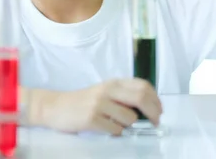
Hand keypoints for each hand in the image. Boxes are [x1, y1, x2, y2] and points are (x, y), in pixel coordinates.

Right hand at [40, 79, 161, 135]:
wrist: (56, 107)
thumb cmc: (84, 101)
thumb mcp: (105, 92)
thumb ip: (123, 95)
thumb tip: (148, 107)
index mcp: (113, 83)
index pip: (143, 86)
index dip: (155, 100)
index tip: (159, 110)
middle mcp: (108, 90)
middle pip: (141, 98)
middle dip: (153, 113)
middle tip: (155, 122)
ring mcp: (99, 104)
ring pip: (129, 118)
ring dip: (129, 126)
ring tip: (119, 125)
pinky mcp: (91, 119)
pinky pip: (115, 130)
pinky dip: (116, 132)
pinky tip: (108, 129)